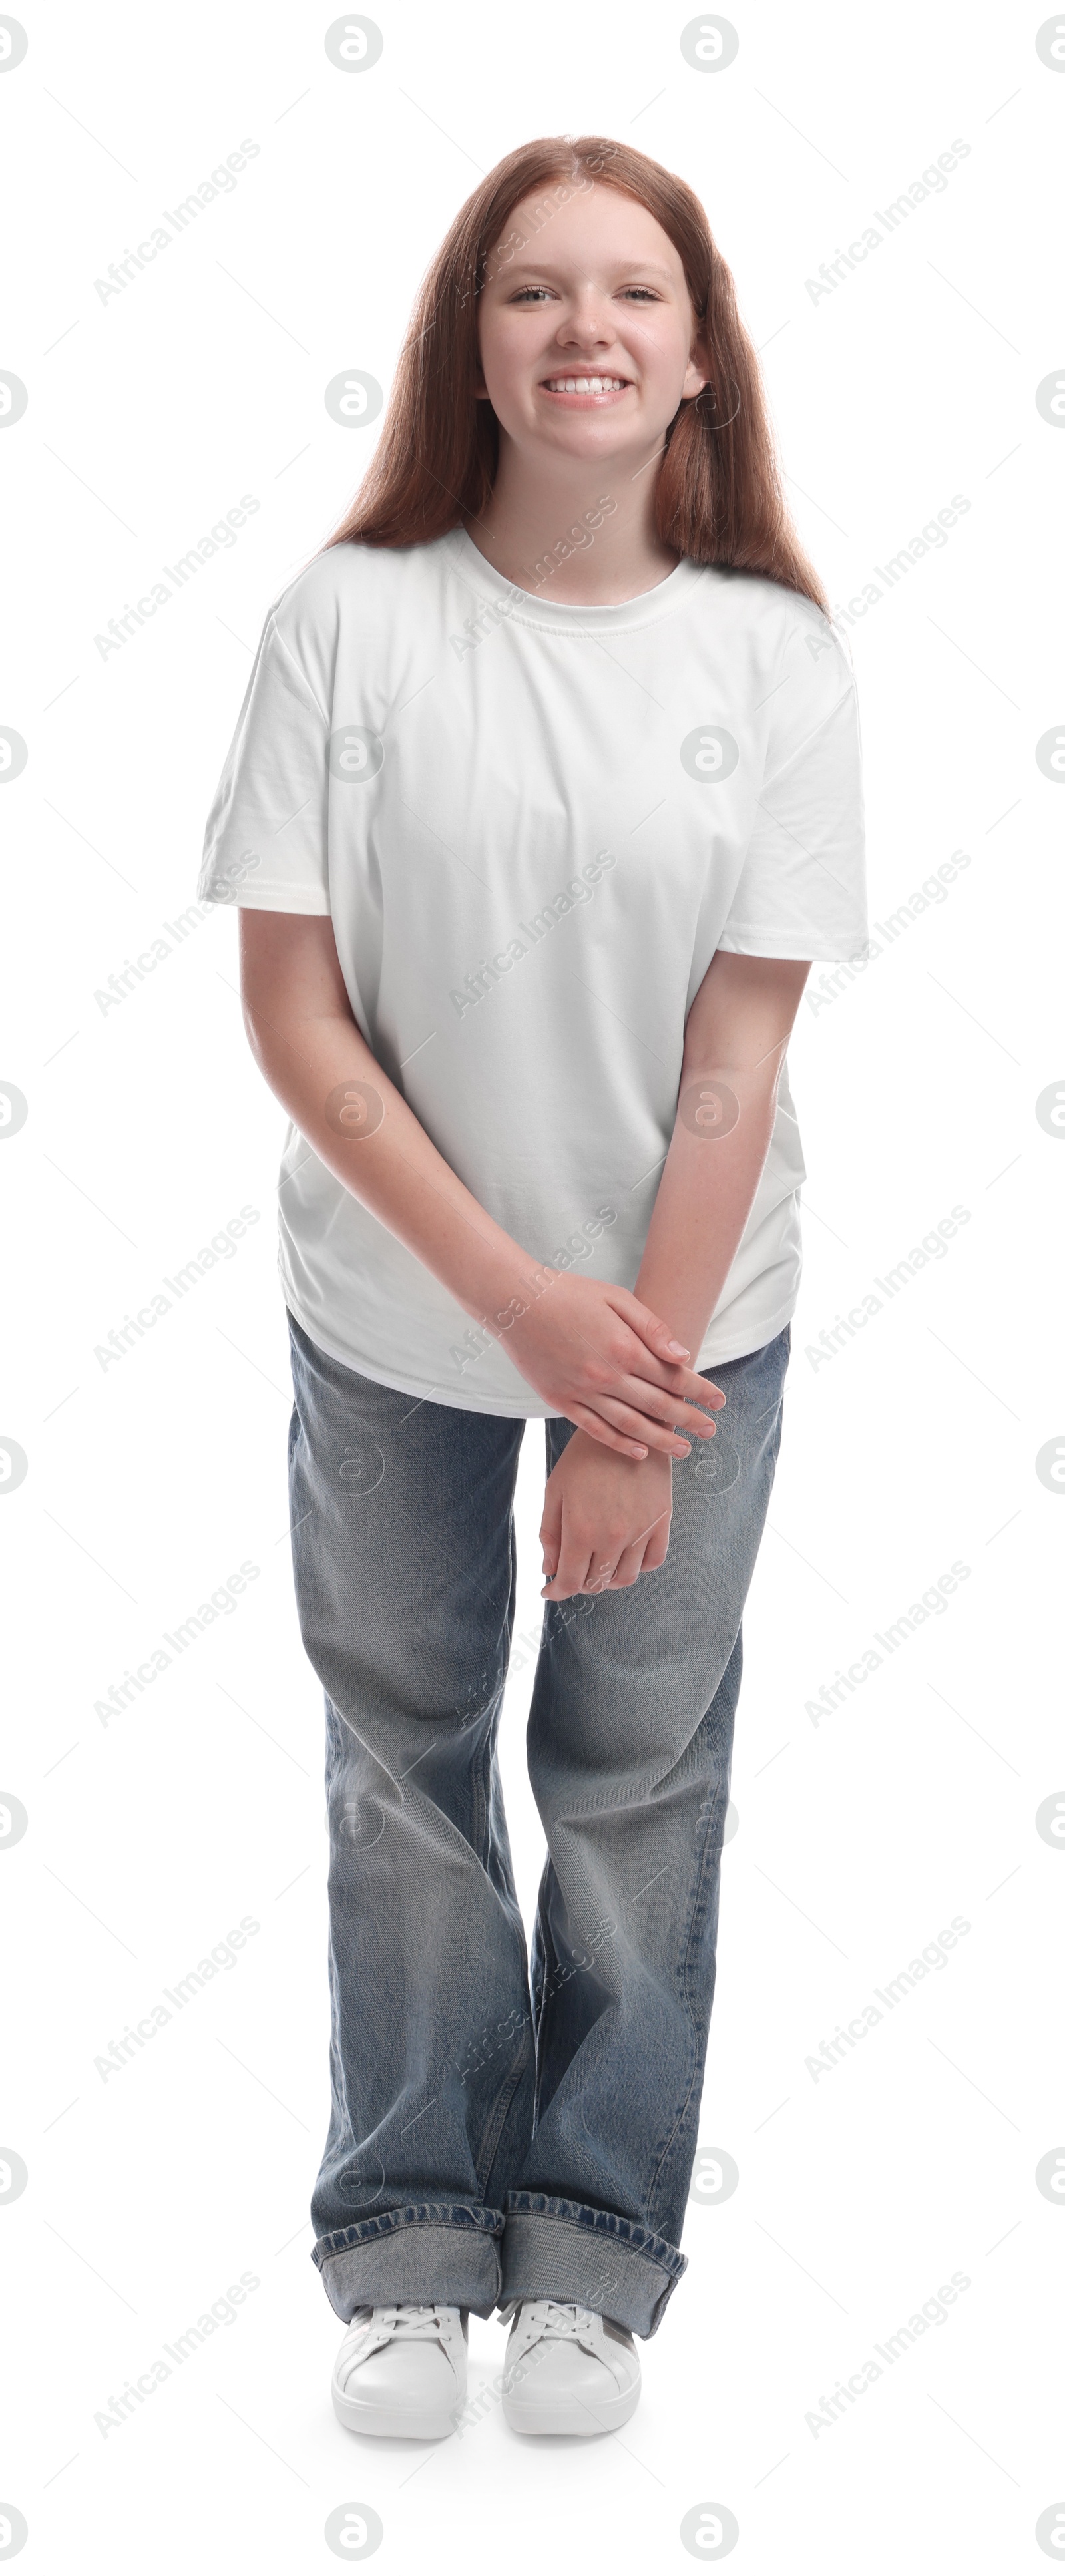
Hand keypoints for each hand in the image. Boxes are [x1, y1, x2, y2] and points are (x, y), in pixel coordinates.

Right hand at [501, 1269, 724, 1459]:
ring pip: (630, 1425)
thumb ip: (652, 1327)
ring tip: (683, 1450)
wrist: (515, 1301)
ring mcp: (582, 1391)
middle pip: (658, 1405)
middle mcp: (607, 1375)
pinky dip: (620, 1444)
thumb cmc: (569, 1293)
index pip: (673, 1377)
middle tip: (710, 1431)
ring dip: (660, 1439)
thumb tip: (682, 1354)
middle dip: (689, 1419)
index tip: (720, 1402)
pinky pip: (595, 1429)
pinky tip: (639, 1452)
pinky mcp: (560, 1400)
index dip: (700, 1391)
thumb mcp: (616, 1297)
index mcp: (625, 1347)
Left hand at [540, 1433, 673, 1598]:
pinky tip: (624, 1557)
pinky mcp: (662, 1521)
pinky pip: (653, 1561)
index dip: (557, 1591)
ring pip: (625, 1578)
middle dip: (579, 1583)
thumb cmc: (583, 1457)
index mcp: (581, 1530)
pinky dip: (637, 1567)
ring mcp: (641, 1531)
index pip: (570, 1581)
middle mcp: (612, 1537)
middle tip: (572, 1572)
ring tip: (597, 1566)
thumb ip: (550, 1534)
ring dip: (608, 1579)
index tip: (550, 1590)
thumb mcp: (555, 1491)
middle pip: (596, 1582)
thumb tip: (549, 1570)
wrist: (626, 1426)